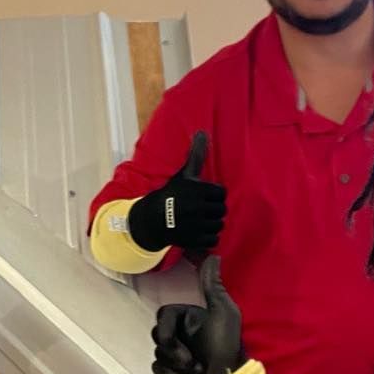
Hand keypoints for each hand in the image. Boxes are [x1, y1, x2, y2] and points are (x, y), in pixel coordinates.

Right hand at [127, 131, 226, 252]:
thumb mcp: (184, 174)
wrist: (152, 219)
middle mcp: (197, 208)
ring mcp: (195, 226)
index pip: (221, 193)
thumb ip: (196, 155)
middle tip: (201, 208)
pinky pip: (214, 240)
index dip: (213, 195)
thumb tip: (202, 132)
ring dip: (211, 223)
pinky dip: (208, 237)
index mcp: (197, 191)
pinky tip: (199, 231)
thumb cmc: (171, 194)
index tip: (203, 196)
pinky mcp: (194, 240)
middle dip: (213, 209)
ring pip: (219, 225)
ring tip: (200, 219)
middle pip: (221, 210)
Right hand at [151, 256, 245, 373]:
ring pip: (158, 353)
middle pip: (158, 335)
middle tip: (192, 361)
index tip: (182, 340)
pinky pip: (158, 369)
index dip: (169, 331)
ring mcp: (176, 352)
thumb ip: (213, 286)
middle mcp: (181, 332)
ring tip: (196, 370)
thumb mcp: (223, 312)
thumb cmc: (226, 345)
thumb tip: (214, 255)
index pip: (163, 315)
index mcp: (188, 317)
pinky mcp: (173, 371)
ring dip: (176, 365)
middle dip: (174, 351)